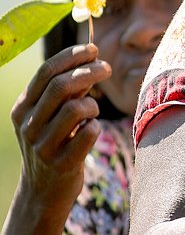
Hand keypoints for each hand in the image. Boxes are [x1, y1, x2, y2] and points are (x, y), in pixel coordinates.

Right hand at [5, 44, 110, 233]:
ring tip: (92, 112)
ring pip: (76, 108)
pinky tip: (90, 132)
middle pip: (61, 85)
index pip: (46, 71)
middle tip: (107, 68)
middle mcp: (27, 125)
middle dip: (90, 71)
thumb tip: (92, 56)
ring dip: (93, 104)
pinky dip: (96, 127)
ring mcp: (42, 146)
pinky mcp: (61, 164)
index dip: (73, 55)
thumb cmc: (54, 140)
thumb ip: (65, 88)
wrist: (43, 190)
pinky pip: (89, 133)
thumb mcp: (49, 114)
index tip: (94, 49)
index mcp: (22, 108)